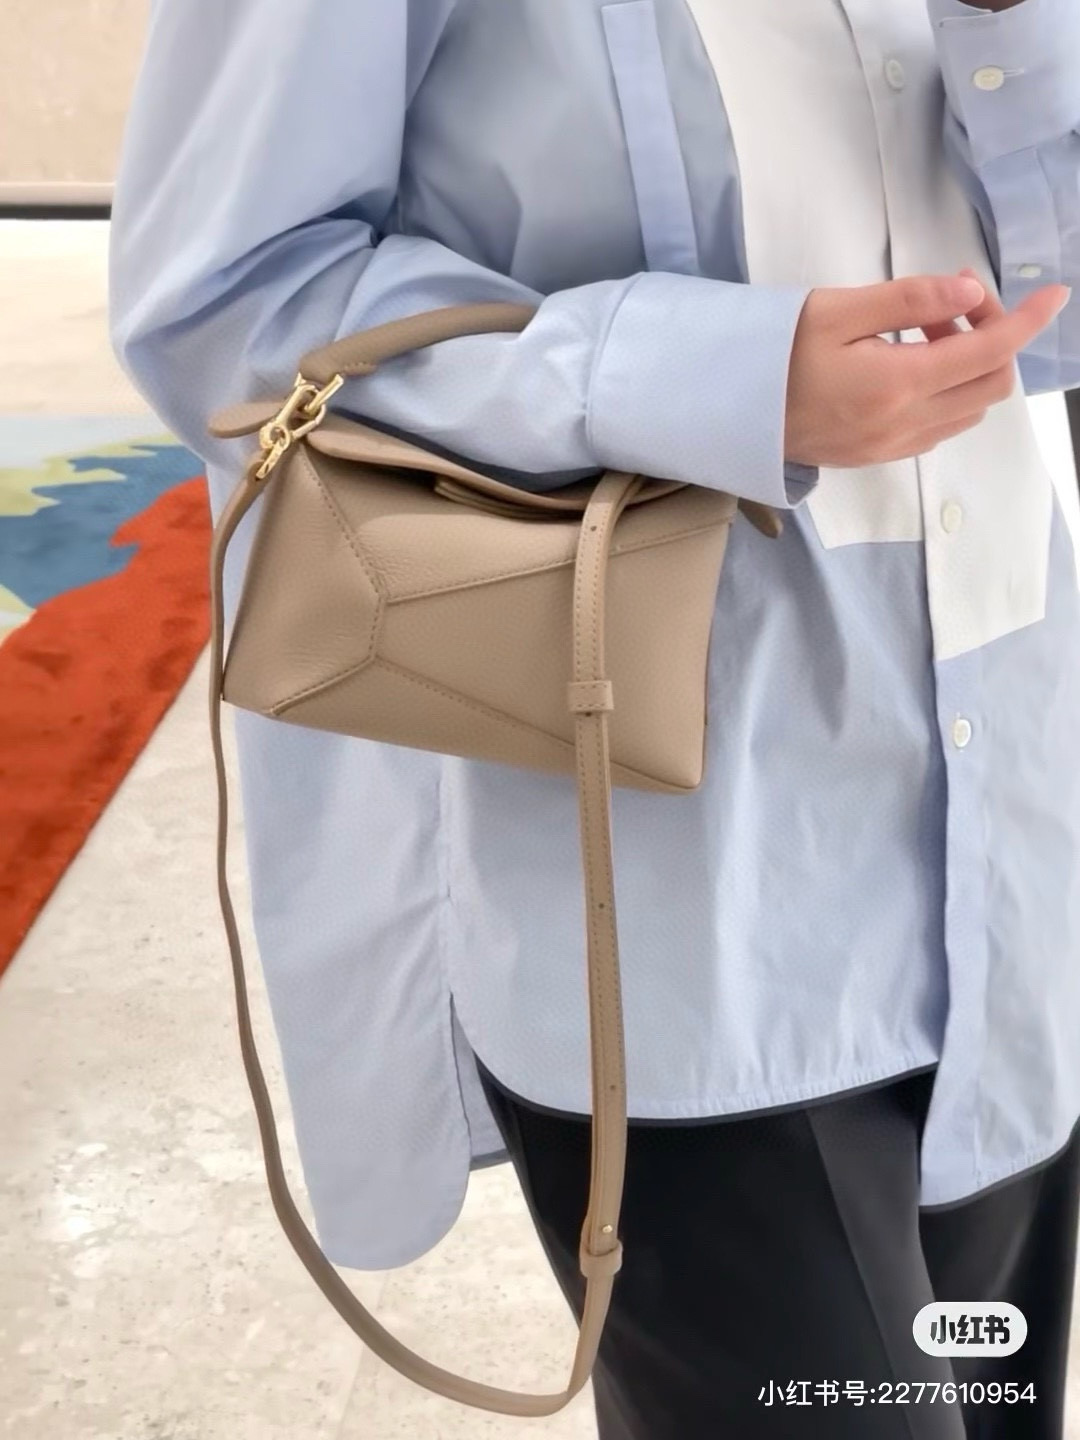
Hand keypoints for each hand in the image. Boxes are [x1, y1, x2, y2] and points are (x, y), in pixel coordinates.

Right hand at [784, 271, 1069, 468]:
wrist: (727, 412)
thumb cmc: (772, 355)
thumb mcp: (836, 310)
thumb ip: (909, 299)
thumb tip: (969, 292)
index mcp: (898, 382)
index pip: (990, 351)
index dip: (1029, 321)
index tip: (1055, 296)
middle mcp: (904, 423)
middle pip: (991, 385)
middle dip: (992, 338)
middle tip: (953, 304)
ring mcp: (892, 445)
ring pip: (968, 408)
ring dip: (966, 366)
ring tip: (923, 333)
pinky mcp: (878, 455)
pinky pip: (938, 427)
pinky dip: (945, 392)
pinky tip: (909, 366)